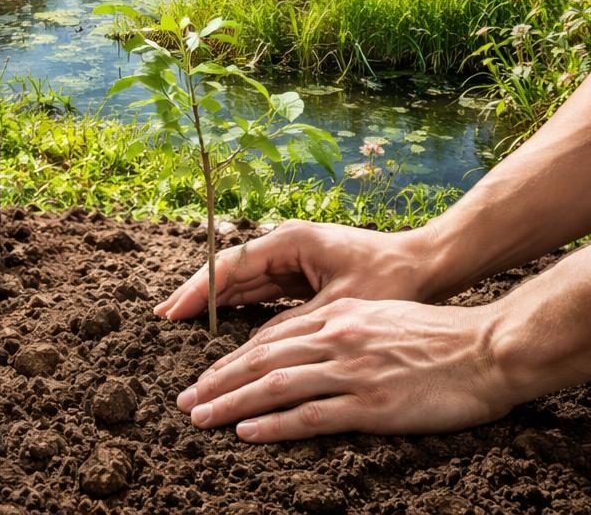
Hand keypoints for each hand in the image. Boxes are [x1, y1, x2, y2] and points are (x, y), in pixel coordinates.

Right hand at [154, 219, 435, 330]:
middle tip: (162, 318)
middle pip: (229, 271)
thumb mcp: (339, 309)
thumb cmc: (390, 279)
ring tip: (179, 322)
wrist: (427, 265)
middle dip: (196, 295)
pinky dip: (237, 306)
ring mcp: (292, 258)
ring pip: (242, 281)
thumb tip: (250, 349)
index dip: (197, 291)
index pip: (230, 265)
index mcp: (290, 241)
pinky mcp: (302, 274)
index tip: (170, 312)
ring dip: (213, 302)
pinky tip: (218, 323)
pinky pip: (260, 290)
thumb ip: (292, 326)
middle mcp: (285, 244)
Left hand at [177, 296, 512, 441]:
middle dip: (218, 381)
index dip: (233, 359)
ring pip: (276, 385)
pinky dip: (274, 424)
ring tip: (201, 417)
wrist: (485, 349)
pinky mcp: (371, 403)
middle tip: (186, 400)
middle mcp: (336, 338)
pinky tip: (247, 432)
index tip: (205, 376)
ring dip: (232, 402)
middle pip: (262, 360)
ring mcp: (352, 370)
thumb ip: (343, 332)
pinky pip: (312, 414)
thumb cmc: (438, 337)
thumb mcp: (380, 320)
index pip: (271, 339)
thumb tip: (310, 350)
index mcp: (338, 317)